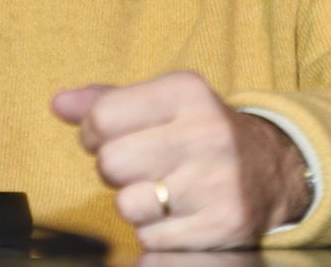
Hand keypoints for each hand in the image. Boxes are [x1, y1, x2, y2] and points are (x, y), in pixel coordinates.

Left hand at [51, 71, 309, 249]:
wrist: (272, 169)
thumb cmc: (200, 133)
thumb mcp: (163, 102)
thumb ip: (107, 100)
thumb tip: (58, 103)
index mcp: (186, 91)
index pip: (102, 116)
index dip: (93, 133)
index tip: (110, 137)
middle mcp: (204, 132)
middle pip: (111, 162)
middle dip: (113, 170)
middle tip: (137, 168)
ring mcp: (216, 180)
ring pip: (127, 205)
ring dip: (135, 204)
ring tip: (160, 191)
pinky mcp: (222, 223)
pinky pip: (152, 238)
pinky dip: (157, 232)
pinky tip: (179, 214)